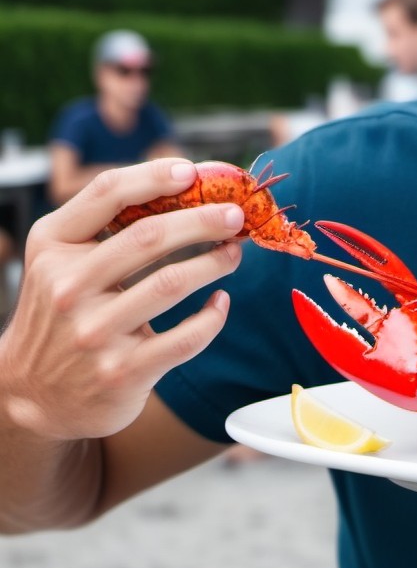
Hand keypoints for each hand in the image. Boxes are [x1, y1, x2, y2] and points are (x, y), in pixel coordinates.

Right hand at [0, 158, 243, 441]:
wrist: (30, 395)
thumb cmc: (62, 311)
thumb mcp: (62, 261)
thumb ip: (105, 225)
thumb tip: (185, 186)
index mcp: (53, 247)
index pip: (107, 194)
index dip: (154, 176)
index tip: (192, 171)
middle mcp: (68, 287)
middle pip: (149, 236)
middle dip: (202, 219)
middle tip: (235, 215)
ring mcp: (94, 333)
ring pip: (172, 282)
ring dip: (214, 262)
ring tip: (234, 253)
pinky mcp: (122, 372)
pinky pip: (185, 337)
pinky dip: (212, 316)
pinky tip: (220, 302)